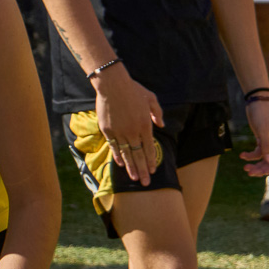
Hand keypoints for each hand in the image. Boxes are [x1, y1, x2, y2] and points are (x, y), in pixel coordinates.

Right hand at [93, 66, 164, 185]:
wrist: (113, 85)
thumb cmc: (134, 90)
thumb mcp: (151, 98)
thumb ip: (157, 113)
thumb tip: (161, 125)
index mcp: (145, 125)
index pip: (150, 148)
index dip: (151, 160)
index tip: (153, 170)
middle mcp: (133, 131)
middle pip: (139, 155)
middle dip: (143, 170)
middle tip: (146, 183)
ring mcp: (119, 132)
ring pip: (126, 154)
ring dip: (131, 167)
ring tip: (134, 179)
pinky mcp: (108, 130)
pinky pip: (114, 146)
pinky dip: (117, 156)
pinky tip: (121, 165)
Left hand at [241, 102, 268, 177]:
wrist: (257, 102)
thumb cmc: (263, 113)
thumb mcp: (264, 129)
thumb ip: (266, 146)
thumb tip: (268, 162)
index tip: (263, 173)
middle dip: (262, 168)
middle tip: (250, 172)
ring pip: (265, 159)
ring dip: (256, 164)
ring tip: (245, 168)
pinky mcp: (263, 141)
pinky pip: (258, 153)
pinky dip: (250, 156)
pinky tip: (242, 155)